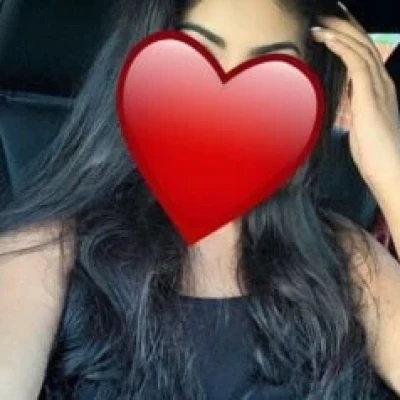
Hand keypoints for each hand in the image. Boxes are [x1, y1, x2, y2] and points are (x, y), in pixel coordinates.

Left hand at [311, 5, 399, 198]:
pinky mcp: (370, 96)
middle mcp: (381, 83)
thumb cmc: (375, 153)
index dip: (348, 38)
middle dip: (344, 27)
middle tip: (325, 16)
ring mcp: (379, 87)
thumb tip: (342, 103)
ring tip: (321, 22)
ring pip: (360, 48)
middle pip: (363, 44)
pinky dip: (342, 47)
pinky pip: (356, 62)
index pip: (363, 55)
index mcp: (378, 89)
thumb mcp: (361, 125)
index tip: (331, 28)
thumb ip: (354, 109)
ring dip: (339, 32)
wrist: (390, 169)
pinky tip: (328, 38)